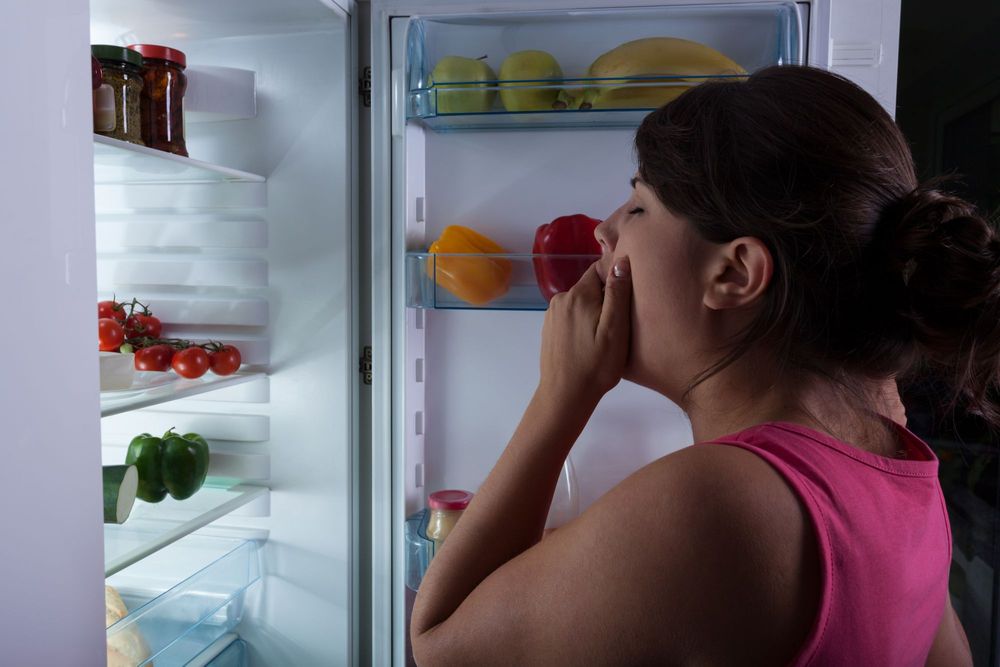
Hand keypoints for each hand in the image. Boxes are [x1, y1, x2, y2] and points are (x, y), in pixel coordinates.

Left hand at [538, 257, 631, 405]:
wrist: (565, 395)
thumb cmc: (596, 365)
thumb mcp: (615, 329)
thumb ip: (617, 293)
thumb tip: (621, 261)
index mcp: (578, 295)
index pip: (600, 270)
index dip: (617, 280)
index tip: (628, 301)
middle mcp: (560, 299)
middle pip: (591, 287)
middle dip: (606, 299)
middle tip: (620, 325)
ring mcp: (552, 315)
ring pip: (582, 302)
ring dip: (595, 312)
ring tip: (606, 337)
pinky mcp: (550, 329)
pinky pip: (572, 316)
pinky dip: (583, 323)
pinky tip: (590, 344)